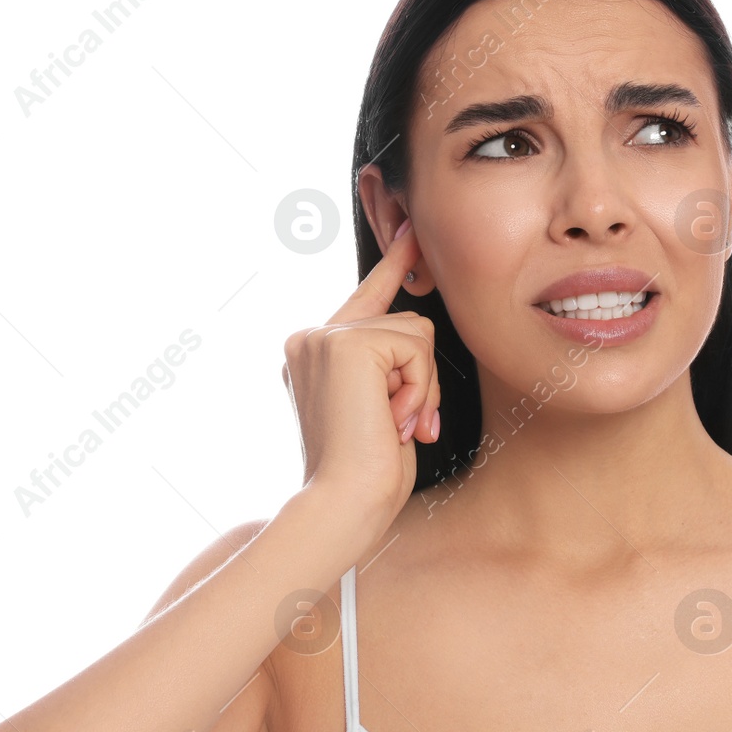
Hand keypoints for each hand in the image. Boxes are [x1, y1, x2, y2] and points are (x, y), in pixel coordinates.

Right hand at [281, 218, 440, 534]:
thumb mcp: (379, 407)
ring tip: (393, 426)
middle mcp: (310, 337)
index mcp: (313, 352)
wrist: (343, 504)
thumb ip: (386, 366)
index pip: (366, 296)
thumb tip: (417, 329)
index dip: (394, 262)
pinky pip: (416, 346)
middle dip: (420, 377)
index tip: (412, 227)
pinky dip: (418, 387)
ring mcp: (323, 336)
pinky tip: (391, 420)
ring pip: (415, 332)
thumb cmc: (368, 473)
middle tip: (401, 426)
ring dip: (420, 386)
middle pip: (405, 322)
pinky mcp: (345, 343)